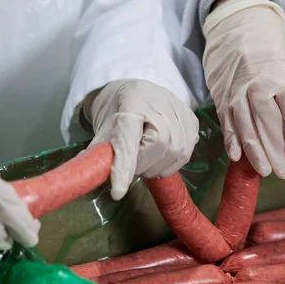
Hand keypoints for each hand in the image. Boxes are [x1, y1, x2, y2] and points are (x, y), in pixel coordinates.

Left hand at [83, 79, 198, 199]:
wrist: (136, 91)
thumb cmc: (117, 112)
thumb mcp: (103, 128)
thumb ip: (100, 152)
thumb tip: (92, 179)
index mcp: (131, 102)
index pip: (129, 136)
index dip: (124, 166)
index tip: (118, 192)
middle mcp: (160, 102)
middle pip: (159, 145)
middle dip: (143, 166)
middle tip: (131, 168)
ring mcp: (180, 110)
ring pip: (176, 152)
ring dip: (157, 167)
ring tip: (145, 161)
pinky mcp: (192, 120)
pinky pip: (186, 152)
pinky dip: (171, 163)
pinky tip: (160, 157)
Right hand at [202, 0, 284, 178]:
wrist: (238, 30)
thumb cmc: (269, 54)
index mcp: (281, 79)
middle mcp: (258, 87)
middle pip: (269, 127)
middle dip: (278, 153)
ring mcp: (237, 93)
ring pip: (247, 129)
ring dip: (256, 154)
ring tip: (266, 171)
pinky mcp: (222, 97)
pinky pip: (227, 123)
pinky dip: (232, 141)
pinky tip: (238, 157)